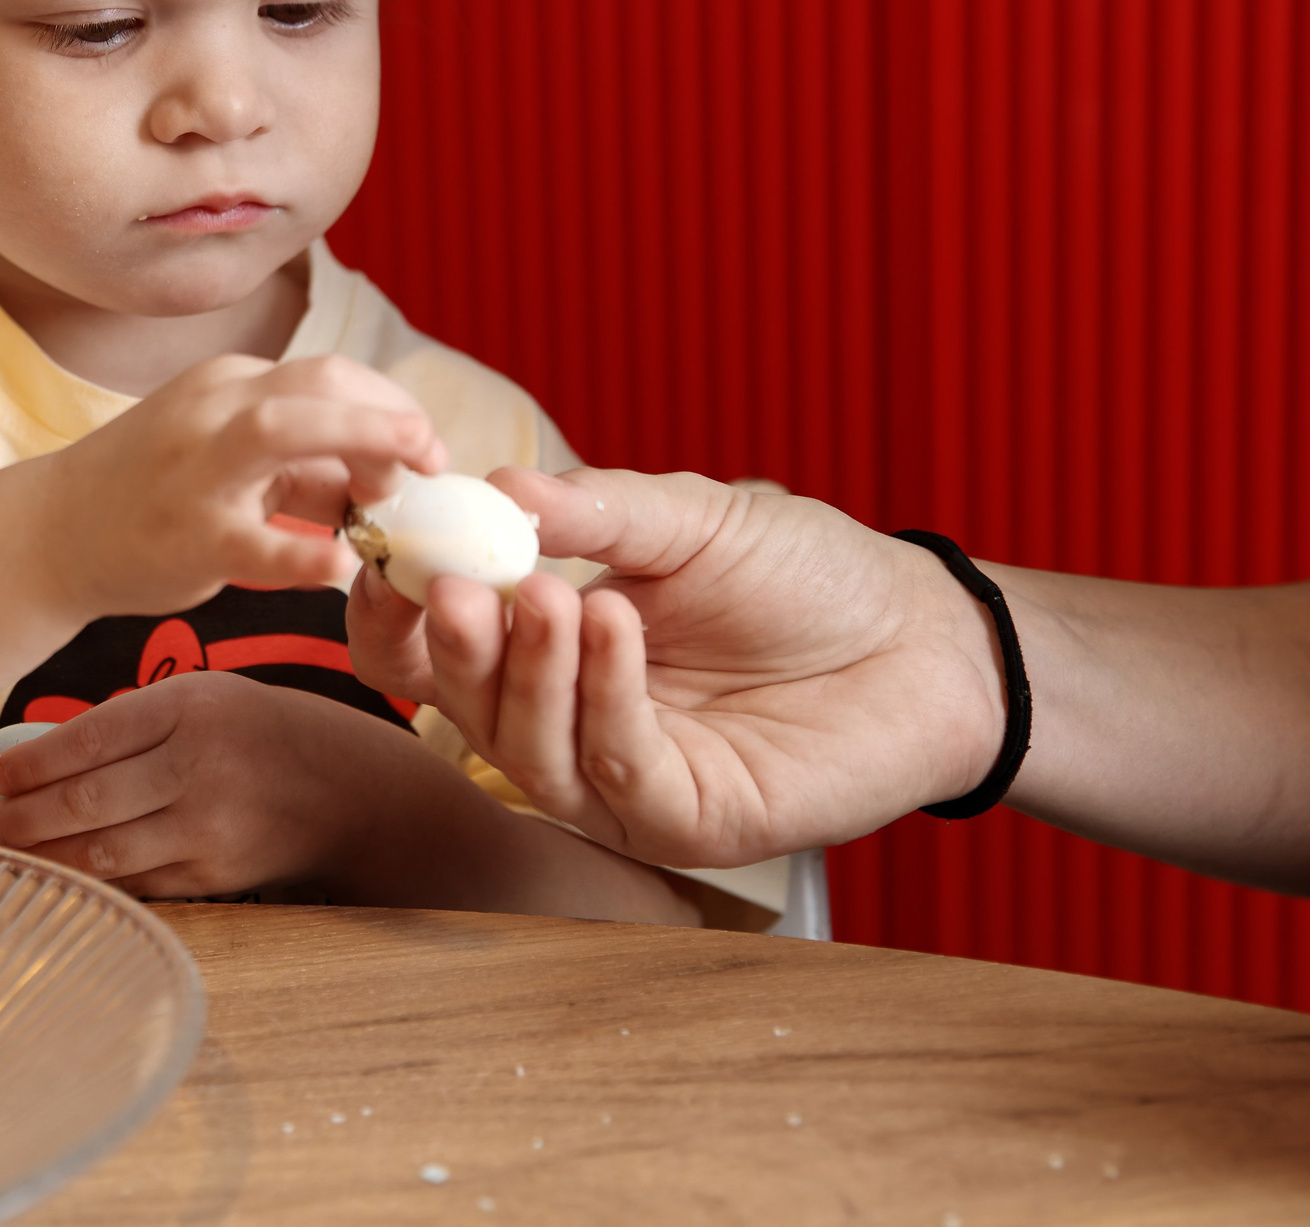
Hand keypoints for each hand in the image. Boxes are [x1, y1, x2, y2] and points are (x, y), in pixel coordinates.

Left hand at [0, 670, 452, 897]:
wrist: (348, 789)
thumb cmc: (258, 733)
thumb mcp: (206, 699)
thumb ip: (133, 723)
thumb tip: (39, 757)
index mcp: (191, 708)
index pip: (91, 738)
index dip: (33, 764)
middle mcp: (200, 766)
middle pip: (88, 802)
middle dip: (26, 817)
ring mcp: (209, 826)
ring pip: (103, 852)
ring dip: (46, 857)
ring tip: (16, 849)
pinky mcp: (215, 875)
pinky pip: (136, 881)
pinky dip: (92, 880)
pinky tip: (63, 873)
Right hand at [40, 353, 445, 620]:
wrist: (50, 534)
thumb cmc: (153, 494)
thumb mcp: (226, 457)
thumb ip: (303, 465)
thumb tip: (384, 480)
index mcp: (228, 385)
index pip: (327, 374)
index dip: (387, 405)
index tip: (420, 449)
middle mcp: (212, 411)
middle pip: (318, 382)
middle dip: (389, 412)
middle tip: (436, 456)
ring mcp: (196, 471)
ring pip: (283, 430)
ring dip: (361, 441)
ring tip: (407, 480)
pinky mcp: (186, 539)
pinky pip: (254, 542)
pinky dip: (305, 552)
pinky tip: (342, 566)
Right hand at [346, 466, 1006, 869]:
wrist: (921, 635)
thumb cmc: (806, 575)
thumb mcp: (689, 520)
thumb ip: (596, 515)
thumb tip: (496, 487)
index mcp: (546, 648)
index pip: (433, 648)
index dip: (394, 609)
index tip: (387, 546)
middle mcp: (566, 723)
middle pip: (458, 707)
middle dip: (452, 646)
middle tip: (456, 583)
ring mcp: (619, 782)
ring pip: (525, 750)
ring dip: (525, 671)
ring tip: (546, 594)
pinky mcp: (681, 822)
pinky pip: (615, 768)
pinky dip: (605, 694)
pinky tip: (615, 622)